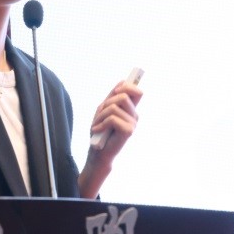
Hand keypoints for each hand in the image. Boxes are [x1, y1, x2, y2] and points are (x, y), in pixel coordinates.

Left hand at [77, 80, 142, 198]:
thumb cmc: (100, 131)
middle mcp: (134, 116)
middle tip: (101, 115)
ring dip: (100, 116)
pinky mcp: (129, 131)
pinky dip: (101, 124)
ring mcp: (133, 123)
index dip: (126, 86)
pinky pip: (112, 118)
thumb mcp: (103, 110)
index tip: (115, 91)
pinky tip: (98, 131)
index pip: (136, 91)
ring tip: (98, 126)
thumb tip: (123, 81)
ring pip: (114, 107)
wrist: (97, 152)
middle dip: (107, 103)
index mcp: (130, 110)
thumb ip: (112, 97)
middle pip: (123, 95)